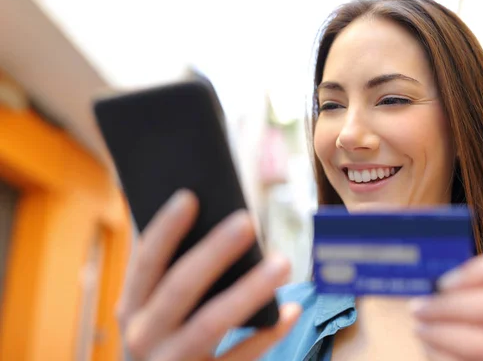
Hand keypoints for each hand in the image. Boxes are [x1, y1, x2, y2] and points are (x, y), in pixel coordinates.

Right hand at [116, 189, 301, 360]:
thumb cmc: (168, 340)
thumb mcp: (155, 314)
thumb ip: (173, 278)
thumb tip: (215, 222)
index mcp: (131, 309)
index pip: (145, 263)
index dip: (165, 230)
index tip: (190, 197)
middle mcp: (143, 336)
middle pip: (180, 288)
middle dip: (213, 252)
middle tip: (247, 221)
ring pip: (211, 323)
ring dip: (249, 290)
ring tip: (282, 262)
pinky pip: (240, 357)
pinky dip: (268, 334)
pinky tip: (291, 311)